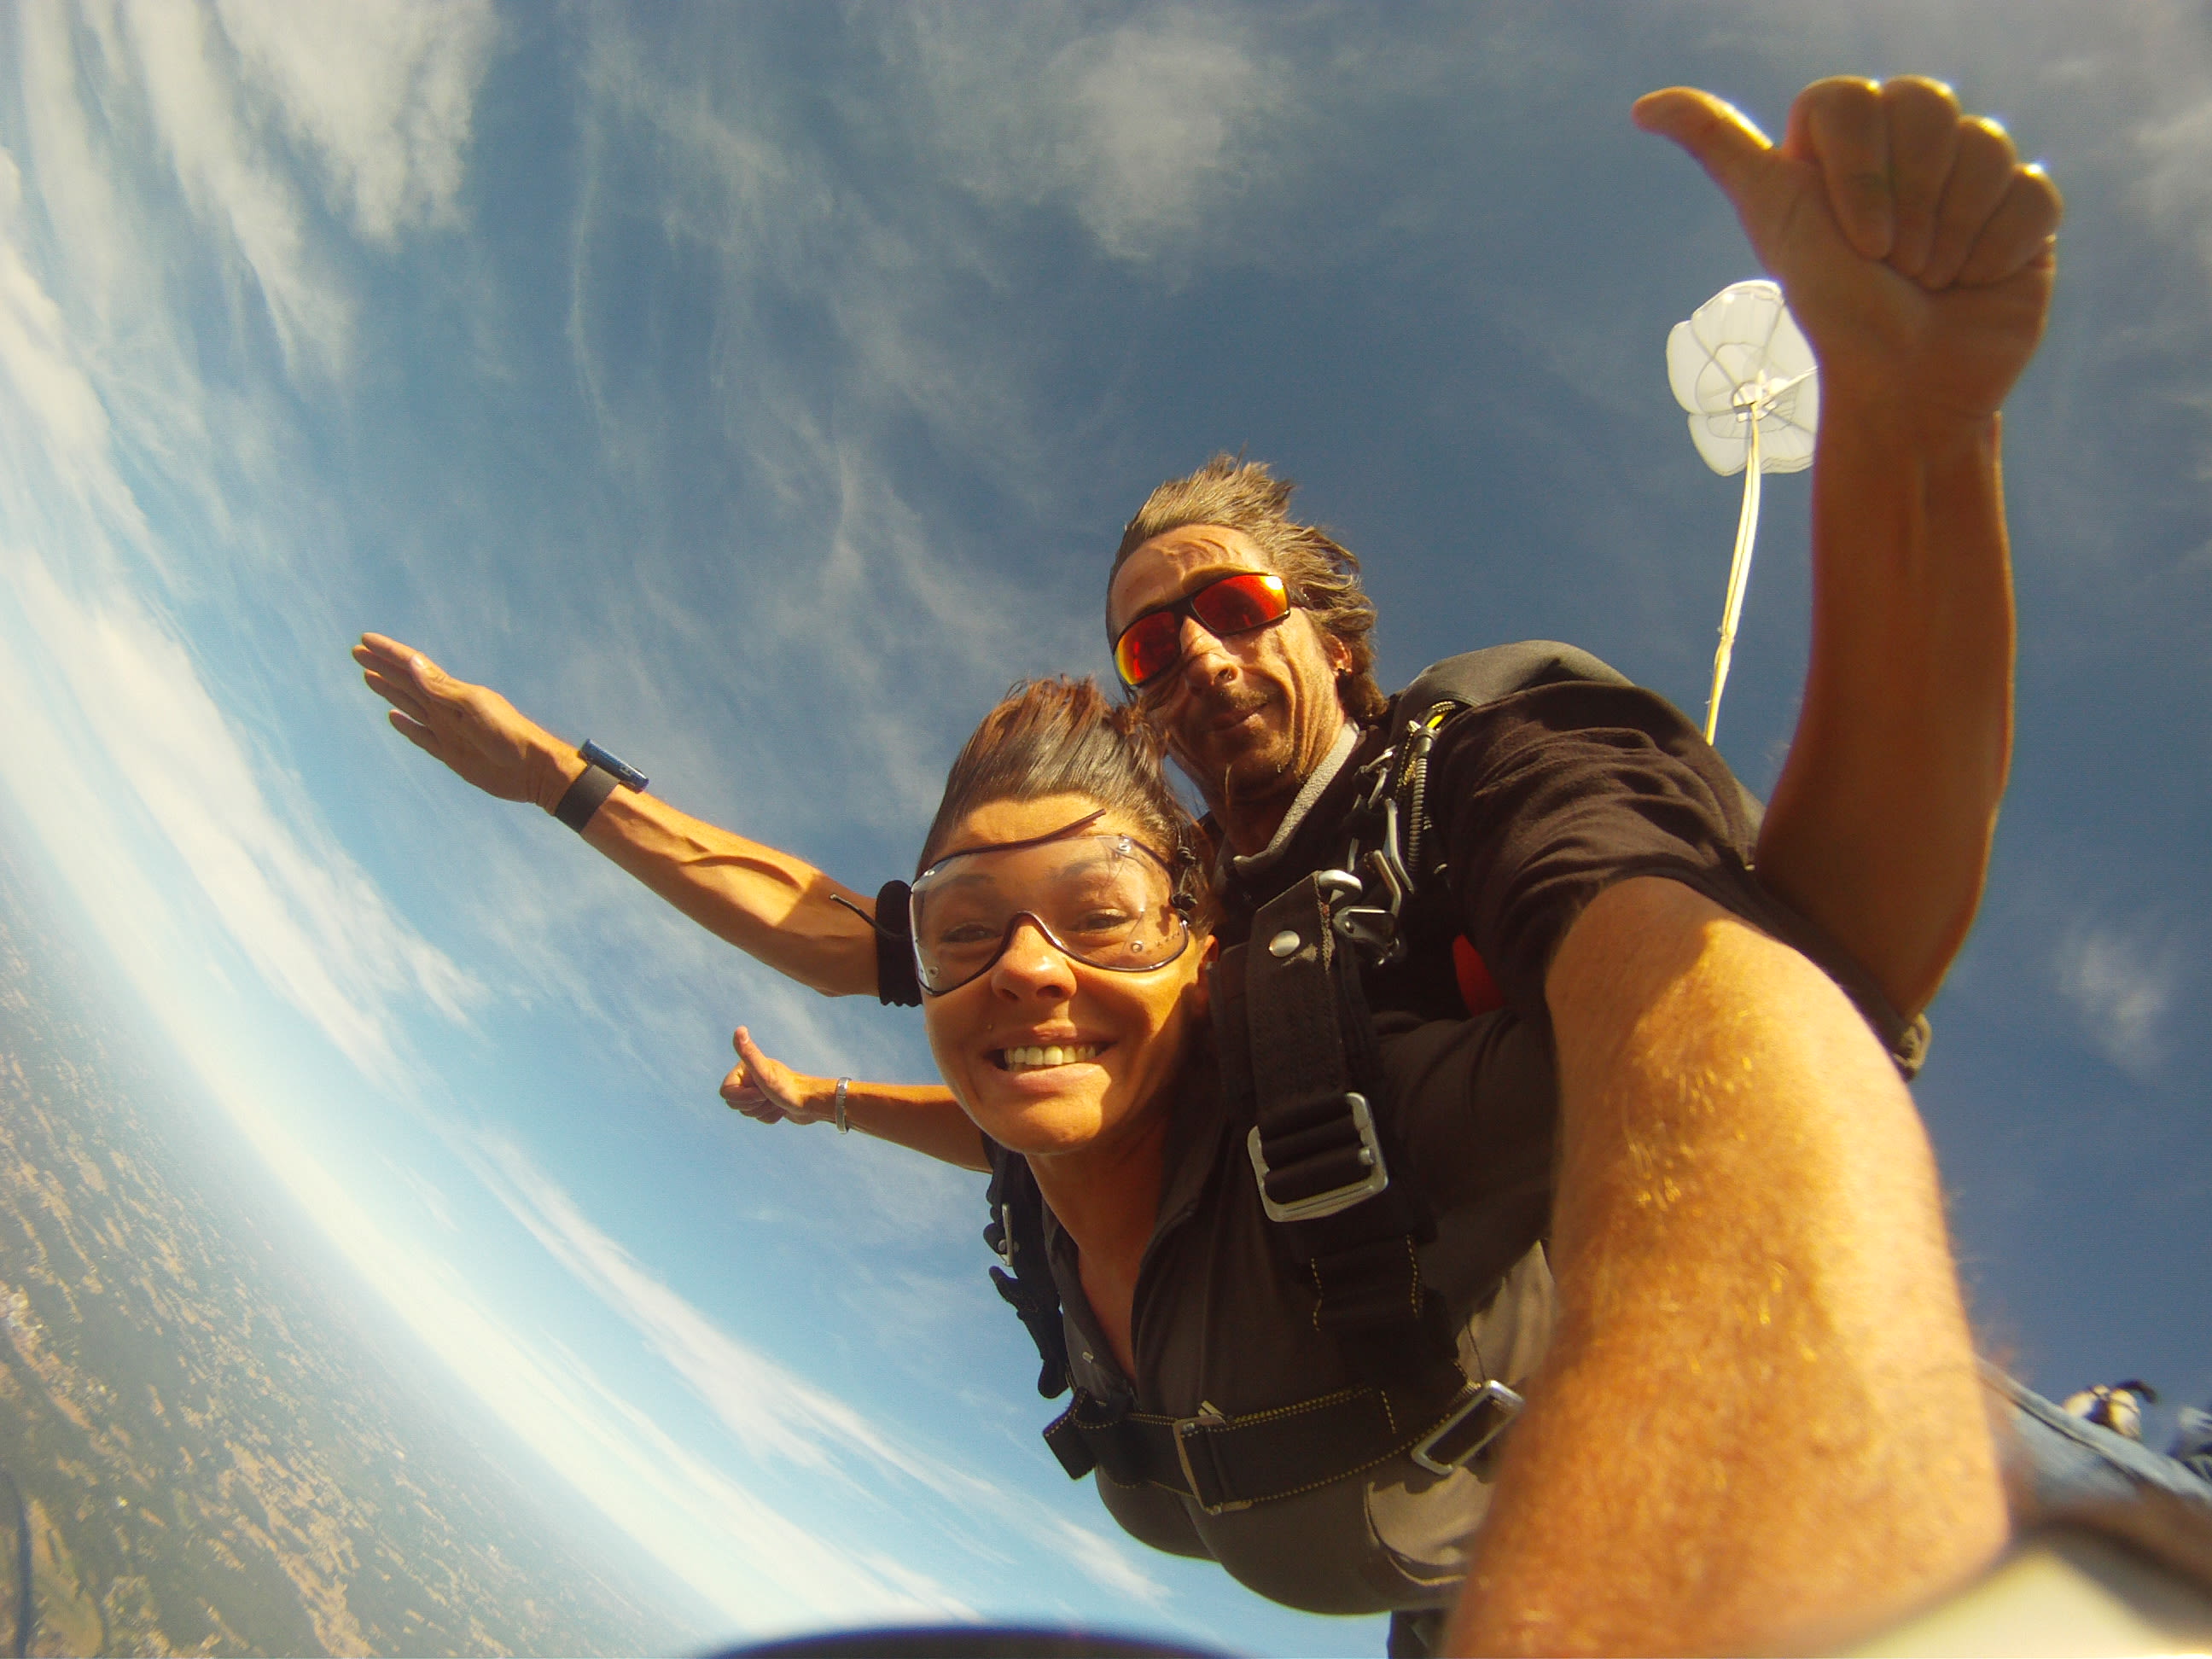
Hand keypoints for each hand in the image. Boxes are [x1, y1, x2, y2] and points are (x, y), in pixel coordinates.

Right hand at [353, 633, 574, 810]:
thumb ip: (442, 688)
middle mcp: (446, 708)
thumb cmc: (509, 734)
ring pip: (410, 705)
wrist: (532, 770)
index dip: (389, 653)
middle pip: (406, 682)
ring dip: (389, 690)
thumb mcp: (474, 707)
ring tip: (369, 676)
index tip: (365, 639)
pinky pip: (421, 735)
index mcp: (452, 692)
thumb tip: (413, 662)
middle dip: (382, 667)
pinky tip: (394, 716)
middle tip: (357, 652)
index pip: (413, 666)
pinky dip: (406, 726)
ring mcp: (447, 730)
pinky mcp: (450, 753)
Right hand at [720, 1026, 826, 1124]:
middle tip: (770, 1097)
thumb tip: (740, 1029)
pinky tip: (781, 1109)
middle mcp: (750, 1077)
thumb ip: (749, 1053)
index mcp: (745, 1069)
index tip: (760, 1093)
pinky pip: (759, 1117)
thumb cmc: (788, 1088)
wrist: (812, 1102)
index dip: (742, 1097)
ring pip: (747, 1112)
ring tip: (777, 1102)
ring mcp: (759, 1089)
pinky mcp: (768, 1101)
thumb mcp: (764, 1072)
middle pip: (735, 1104)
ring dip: (764, 1111)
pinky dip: (770, 1116)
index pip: (726, 1093)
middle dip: (754, 1105)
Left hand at [1636, 77, 2062, 429]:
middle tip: (1891, 263)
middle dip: (1906, 200)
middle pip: (1926, 104)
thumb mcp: (1772, 216)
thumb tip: (1644, 107)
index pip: (1852, 100)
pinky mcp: (2024, 209)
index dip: (1856, 172)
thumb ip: (1718, 148)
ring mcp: (1970, 175)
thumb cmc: (1834, 312)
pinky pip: (2031, 191)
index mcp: (1842, 143)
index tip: (1854, 241)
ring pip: (1985, 144)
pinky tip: (1974, 281)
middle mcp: (1908, 149)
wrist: (1906, 388)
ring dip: (1951, 230)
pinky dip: (1997, 247)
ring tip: (1929, 278)